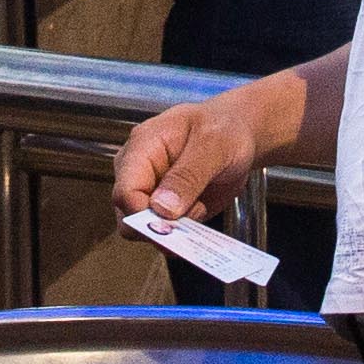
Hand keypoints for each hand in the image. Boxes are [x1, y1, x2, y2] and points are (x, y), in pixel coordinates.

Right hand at [114, 75, 290, 222]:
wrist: (239, 132)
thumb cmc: (223, 128)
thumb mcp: (213, 144)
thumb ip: (188, 175)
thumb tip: (162, 208)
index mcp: (142, 147)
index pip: (125, 191)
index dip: (143, 214)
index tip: (171, 224)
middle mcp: (139, 173)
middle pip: (129, 217)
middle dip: (160, 228)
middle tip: (193, 217)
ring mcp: (151, 193)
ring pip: (147, 231)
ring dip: (176, 232)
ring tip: (201, 205)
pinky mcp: (166, 210)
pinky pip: (168, 234)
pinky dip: (185, 234)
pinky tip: (202, 210)